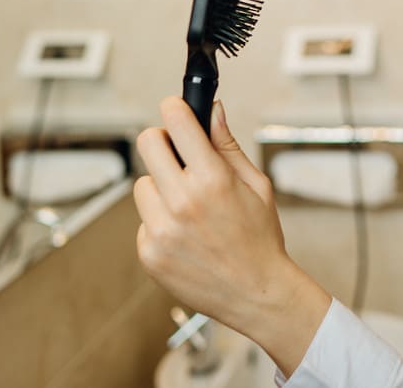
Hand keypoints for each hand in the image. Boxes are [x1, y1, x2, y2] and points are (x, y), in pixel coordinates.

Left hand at [133, 97, 329, 374]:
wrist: (256, 294)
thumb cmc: (260, 238)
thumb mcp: (256, 185)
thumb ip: (227, 145)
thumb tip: (213, 110)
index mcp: (213, 179)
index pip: (176, 121)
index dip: (175, 109)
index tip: (176, 110)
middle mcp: (182, 201)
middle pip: (147, 143)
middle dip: (162, 142)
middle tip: (177, 155)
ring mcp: (161, 229)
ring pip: (142, 184)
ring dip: (160, 188)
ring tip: (187, 207)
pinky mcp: (149, 252)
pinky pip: (143, 220)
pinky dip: (159, 222)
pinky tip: (184, 235)